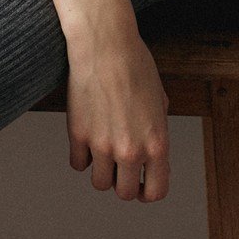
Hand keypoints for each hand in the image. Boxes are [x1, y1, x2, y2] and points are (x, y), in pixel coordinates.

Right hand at [65, 30, 170, 201]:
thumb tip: (152, 152)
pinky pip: (78, 164)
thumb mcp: (160, 99)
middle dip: (124, 182)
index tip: (142, 185)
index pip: (156, 191)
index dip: (148, 191)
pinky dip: (82, 156)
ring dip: (102, 171)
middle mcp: (130, 150)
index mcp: (157, 142)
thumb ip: (157, 130)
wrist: (106, 45)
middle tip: (120, 168)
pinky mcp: (79, 136)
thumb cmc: (135, 64)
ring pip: (99, 183)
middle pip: (124, 193)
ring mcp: (102, 145)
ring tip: (103, 151)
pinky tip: (87, 139)